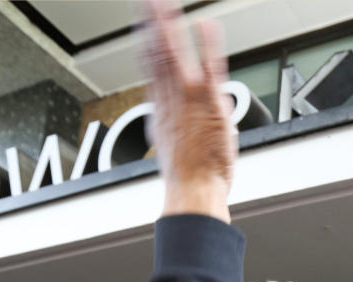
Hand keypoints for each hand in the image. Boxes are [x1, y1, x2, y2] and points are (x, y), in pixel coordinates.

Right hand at [140, 0, 235, 220]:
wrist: (193, 191)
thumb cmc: (188, 177)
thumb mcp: (172, 147)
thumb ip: (173, 127)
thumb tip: (173, 124)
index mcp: (161, 110)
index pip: (151, 69)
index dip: (146, 44)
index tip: (143, 26)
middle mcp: (170, 101)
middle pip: (156, 54)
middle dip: (151, 24)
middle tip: (146, 1)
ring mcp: (188, 100)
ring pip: (174, 55)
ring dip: (169, 25)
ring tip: (165, 3)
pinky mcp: (208, 104)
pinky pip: (208, 68)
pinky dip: (207, 45)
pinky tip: (207, 25)